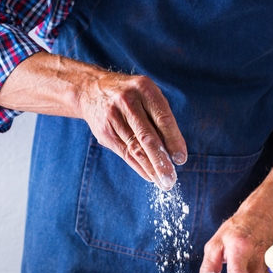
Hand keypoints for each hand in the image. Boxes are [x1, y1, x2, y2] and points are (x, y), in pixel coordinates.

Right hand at [79, 70, 186, 189]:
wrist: (91, 90)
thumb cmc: (131, 96)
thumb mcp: (147, 96)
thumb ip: (160, 118)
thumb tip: (175, 151)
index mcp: (144, 89)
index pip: (163, 119)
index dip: (174, 141)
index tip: (180, 159)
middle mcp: (127, 101)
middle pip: (147, 137)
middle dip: (161, 161)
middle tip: (171, 179)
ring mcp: (113, 117)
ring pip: (135, 148)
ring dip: (151, 169)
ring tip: (163, 182)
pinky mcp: (104, 131)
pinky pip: (124, 153)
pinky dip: (139, 167)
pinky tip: (149, 176)